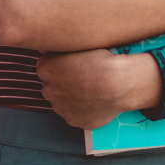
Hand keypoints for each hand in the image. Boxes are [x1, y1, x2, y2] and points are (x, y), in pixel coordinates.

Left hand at [36, 48, 157, 129]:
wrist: (118, 84)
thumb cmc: (102, 61)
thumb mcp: (79, 44)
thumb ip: (60, 46)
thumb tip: (48, 46)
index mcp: (46, 68)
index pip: (46, 66)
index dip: (62, 65)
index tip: (75, 64)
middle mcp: (48, 90)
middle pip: (52, 86)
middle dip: (64, 83)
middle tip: (84, 77)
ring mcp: (61, 108)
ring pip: (63, 102)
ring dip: (73, 97)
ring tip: (93, 90)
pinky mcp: (73, 121)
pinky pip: (76, 115)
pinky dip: (84, 110)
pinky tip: (96, 101)